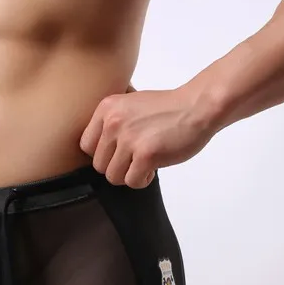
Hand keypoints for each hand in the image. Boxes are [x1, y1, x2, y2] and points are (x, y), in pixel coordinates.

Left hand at [79, 83, 212, 187]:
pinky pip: (132, 181)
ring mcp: (129, 139)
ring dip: (130, 175)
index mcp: (107, 108)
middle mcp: (113, 122)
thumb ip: (112, 121)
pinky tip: (153, 168)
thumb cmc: (169, 109)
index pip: (85, 145)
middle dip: (118, 167)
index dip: (102, 154)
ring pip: (113, 176)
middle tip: (135, 159)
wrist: (198, 107)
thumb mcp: (131, 103)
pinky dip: (143, 180)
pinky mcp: (146, 154)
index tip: (119, 153)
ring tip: (145, 163)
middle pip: (99, 165)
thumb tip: (97, 149)